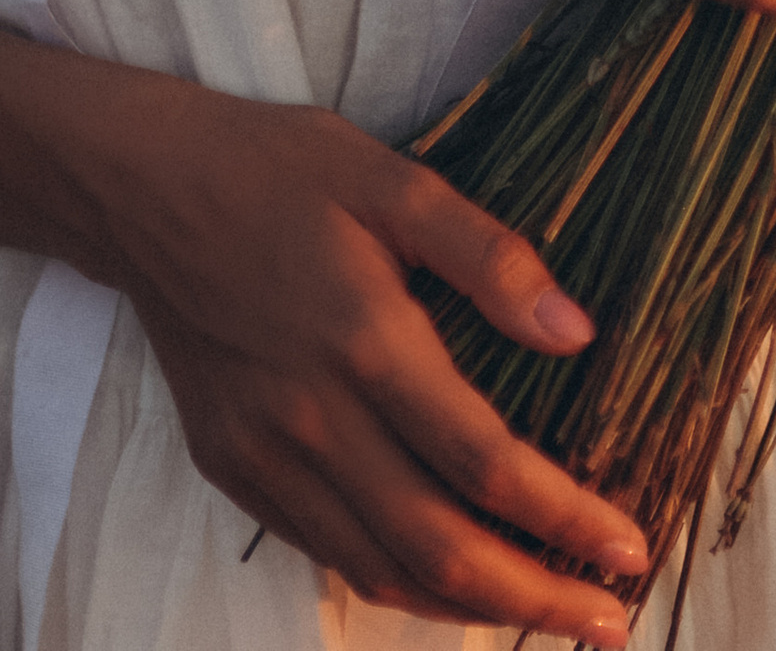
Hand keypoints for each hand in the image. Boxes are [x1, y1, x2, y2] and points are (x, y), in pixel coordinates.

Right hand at [83, 83, 648, 641]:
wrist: (144, 190)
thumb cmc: (279, 170)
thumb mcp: (394, 179)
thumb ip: (488, 256)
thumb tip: (577, 333)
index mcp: (366, 340)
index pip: (485, 464)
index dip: (567, 516)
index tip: (630, 545)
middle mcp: (315, 418)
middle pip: (441, 547)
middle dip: (536, 599)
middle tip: (610, 620)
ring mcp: (266, 455)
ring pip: (382, 569)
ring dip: (473, 609)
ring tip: (546, 617)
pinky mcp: (233, 469)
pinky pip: (328, 552)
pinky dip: (398, 582)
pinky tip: (449, 582)